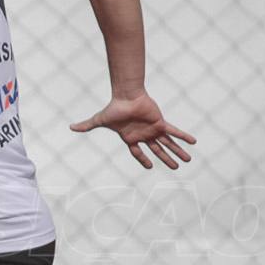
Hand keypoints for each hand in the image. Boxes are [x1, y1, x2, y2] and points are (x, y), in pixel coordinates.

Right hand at [70, 92, 195, 168]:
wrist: (126, 97)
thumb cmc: (114, 109)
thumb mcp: (99, 121)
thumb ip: (87, 126)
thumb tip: (71, 127)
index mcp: (131, 137)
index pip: (138, 152)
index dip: (143, 159)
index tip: (150, 166)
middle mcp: (144, 135)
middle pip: (158, 150)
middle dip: (166, 159)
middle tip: (175, 168)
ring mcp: (153, 130)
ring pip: (168, 144)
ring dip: (178, 152)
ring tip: (188, 160)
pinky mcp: (160, 123)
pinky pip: (174, 132)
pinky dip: (183, 137)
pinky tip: (193, 143)